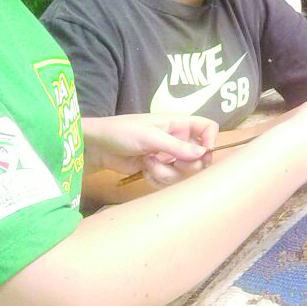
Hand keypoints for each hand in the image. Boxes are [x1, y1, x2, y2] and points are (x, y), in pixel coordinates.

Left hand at [81, 114, 217, 188]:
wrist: (96, 148)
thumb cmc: (121, 132)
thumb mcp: (149, 136)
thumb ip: (177, 146)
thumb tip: (203, 154)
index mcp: (178, 124)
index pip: (207, 128)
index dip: (210, 140)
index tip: (203, 154)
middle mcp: (177, 140)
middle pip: (199, 157)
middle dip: (183, 164)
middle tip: (168, 161)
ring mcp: (168, 157)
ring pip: (183, 173)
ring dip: (165, 172)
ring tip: (147, 164)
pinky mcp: (157, 170)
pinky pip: (168, 181)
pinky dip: (157, 178)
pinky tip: (143, 171)